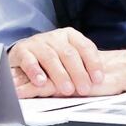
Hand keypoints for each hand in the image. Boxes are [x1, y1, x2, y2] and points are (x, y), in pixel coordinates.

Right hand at [10, 47, 125, 98]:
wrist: (24, 53)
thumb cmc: (53, 59)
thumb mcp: (71, 58)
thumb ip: (83, 65)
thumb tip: (103, 82)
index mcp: (70, 36)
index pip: (85, 47)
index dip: (93, 63)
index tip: (99, 80)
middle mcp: (55, 37)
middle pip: (69, 53)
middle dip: (78, 73)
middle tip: (84, 89)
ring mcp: (38, 43)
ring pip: (50, 57)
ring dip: (59, 74)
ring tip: (67, 89)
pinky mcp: (22, 51)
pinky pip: (29, 60)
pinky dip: (35, 71)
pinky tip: (41, 82)